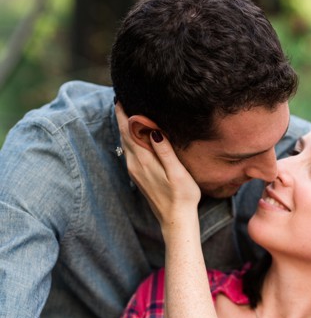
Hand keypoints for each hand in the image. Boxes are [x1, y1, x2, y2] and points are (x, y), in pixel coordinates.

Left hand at [115, 103, 200, 227]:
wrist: (175, 220)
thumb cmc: (182, 196)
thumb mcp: (177, 173)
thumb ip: (164, 151)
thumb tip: (152, 129)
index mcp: (143, 160)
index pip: (128, 130)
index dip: (124, 113)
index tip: (121, 96)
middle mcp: (134, 164)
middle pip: (124, 134)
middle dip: (123, 117)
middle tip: (124, 99)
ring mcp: (135, 171)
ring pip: (125, 143)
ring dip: (126, 127)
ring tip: (129, 113)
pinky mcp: (138, 176)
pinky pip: (130, 151)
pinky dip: (130, 139)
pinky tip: (136, 135)